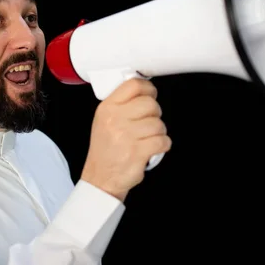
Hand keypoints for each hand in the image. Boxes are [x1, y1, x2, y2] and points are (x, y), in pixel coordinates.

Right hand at [80, 78, 171, 201]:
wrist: (101, 178)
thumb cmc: (105, 150)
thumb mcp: (104, 120)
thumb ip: (121, 104)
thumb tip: (143, 90)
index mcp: (107, 109)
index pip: (132, 85)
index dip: (147, 88)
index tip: (150, 93)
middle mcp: (115, 120)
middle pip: (149, 103)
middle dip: (155, 113)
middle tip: (149, 121)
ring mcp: (126, 136)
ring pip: (158, 123)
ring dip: (159, 131)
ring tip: (149, 137)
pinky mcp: (137, 152)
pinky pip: (163, 141)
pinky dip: (163, 144)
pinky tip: (154, 147)